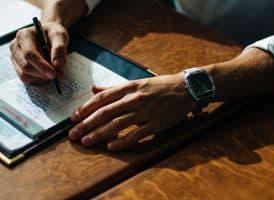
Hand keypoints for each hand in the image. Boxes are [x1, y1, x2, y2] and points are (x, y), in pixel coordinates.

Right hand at [9, 22, 68, 82]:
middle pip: (26, 66)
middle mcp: (15, 46)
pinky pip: (26, 78)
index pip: (30, 54)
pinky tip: (46, 73)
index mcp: (24, 35)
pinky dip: (38, 79)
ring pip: (25, 75)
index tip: (54, 74)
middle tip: (59, 75)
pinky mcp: (17, 66)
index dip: (42, 66)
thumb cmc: (53, 34)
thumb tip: (57, 66)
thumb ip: (59, 49)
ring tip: (54, 72)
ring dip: (41, 78)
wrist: (48, 35)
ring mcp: (15, 57)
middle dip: (43, 74)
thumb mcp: (60, 36)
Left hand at [68, 72, 196, 150]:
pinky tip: (111, 147)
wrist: (186, 89)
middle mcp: (135, 99)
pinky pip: (136, 134)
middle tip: (73, 134)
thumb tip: (94, 88)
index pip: (103, 98)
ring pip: (118, 124)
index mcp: (130, 87)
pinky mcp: (156, 124)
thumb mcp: (137, 82)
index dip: (86, 108)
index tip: (74, 117)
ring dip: (100, 134)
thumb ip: (114, 87)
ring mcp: (145, 112)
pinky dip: (123, 141)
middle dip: (87, 124)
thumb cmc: (160, 86)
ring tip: (86, 141)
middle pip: (106, 112)